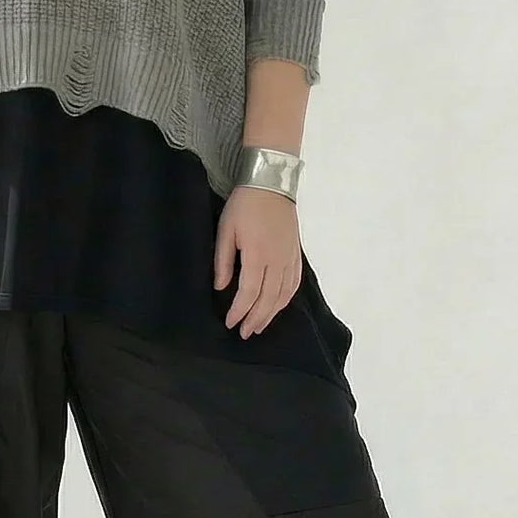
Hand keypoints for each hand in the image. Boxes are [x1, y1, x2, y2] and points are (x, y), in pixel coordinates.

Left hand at [214, 186, 301, 336]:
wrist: (271, 184)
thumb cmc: (244, 205)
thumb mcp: (226, 230)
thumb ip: (223, 260)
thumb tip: (221, 287)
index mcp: (258, 255)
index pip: (249, 292)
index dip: (239, 311)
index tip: (230, 323)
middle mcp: (277, 261)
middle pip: (268, 299)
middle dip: (255, 319)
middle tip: (245, 333)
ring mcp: (290, 258)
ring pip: (283, 295)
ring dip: (271, 314)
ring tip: (259, 326)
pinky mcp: (296, 253)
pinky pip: (294, 283)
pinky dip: (286, 299)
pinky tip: (278, 306)